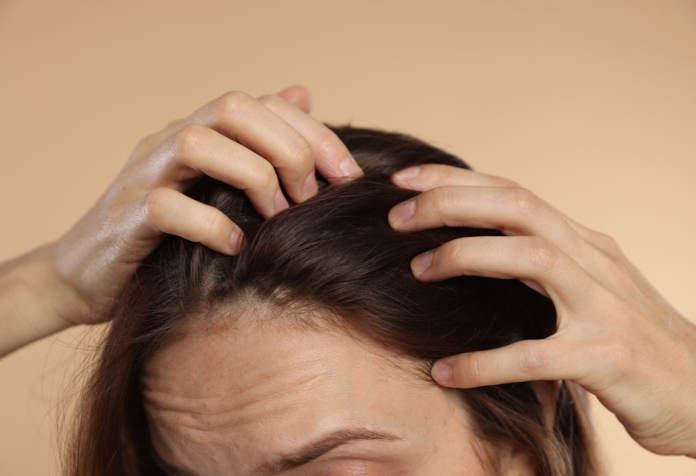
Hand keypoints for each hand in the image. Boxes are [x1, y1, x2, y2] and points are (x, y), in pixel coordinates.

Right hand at [50, 86, 361, 325]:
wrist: (86, 275)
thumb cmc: (167, 234)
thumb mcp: (217, 184)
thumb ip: (258, 142)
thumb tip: (304, 94)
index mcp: (200, 131)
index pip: (264, 103)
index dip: (315, 133)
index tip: (349, 176)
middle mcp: (170, 140)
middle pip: (235, 108)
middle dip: (288, 149)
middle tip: (310, 197)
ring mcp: (144, 174)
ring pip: (199, 143)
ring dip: (254, 177)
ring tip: (277, 216)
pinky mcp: (126, 218)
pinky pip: (169, 207)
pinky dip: (212, 225)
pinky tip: (237, 246)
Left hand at [388, 164, 695, 457]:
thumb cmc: (634, 339)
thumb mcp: (591, 286)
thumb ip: (544, 263)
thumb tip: (479, 246)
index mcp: (585, 242)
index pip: (514, 192)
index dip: (457, 179)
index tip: (405, 179)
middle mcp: (595, 262)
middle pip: (519, 208)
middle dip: (452, 203)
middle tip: (395, 216)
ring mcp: (603, 307)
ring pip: (531, 258)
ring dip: (465, 256)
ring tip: (416, 270)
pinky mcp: (605, 359)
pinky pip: (535, 355)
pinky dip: (484, 362)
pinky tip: (445, 372)